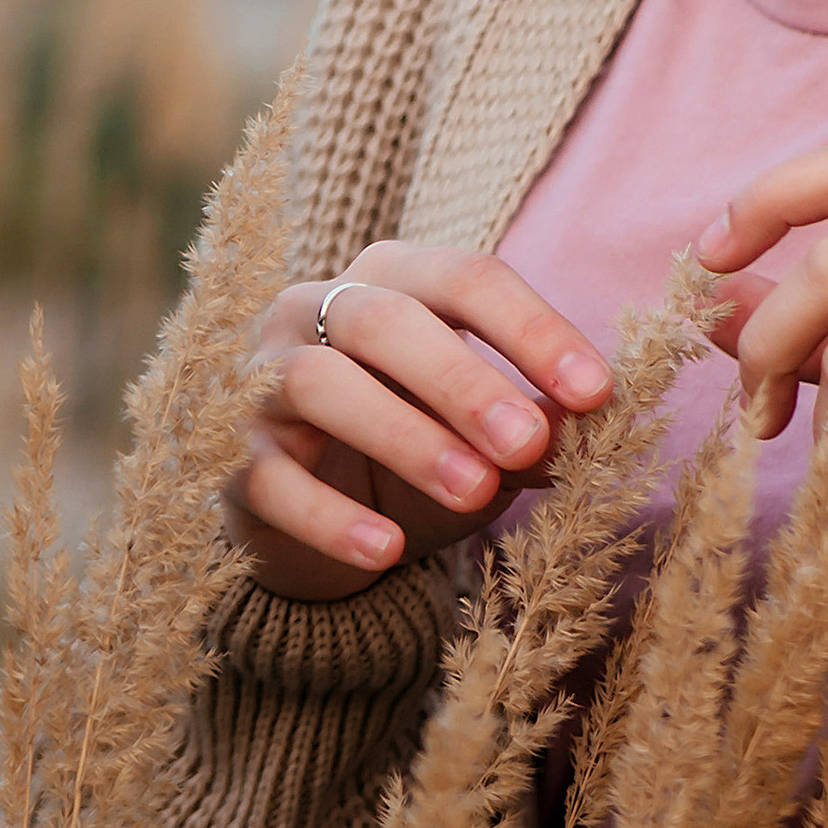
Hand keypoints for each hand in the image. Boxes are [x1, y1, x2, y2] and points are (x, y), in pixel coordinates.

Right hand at [230, 242, 612, 601]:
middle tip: (530, 441)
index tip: (597, 392)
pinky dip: (330, 517)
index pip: (465, 278)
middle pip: (386, 320)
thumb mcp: (480, 436)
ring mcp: (262, 381)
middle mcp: (315, 309)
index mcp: (391, 278)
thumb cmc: (412, 450)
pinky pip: (272, 480)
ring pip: (320, 383)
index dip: (533, 330)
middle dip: (464, 380)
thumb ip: (531, 423)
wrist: (314, 524)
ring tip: (475, 491)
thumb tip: (593, 425)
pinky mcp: (231, 459)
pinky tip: (386, 549)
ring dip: (404, 436)